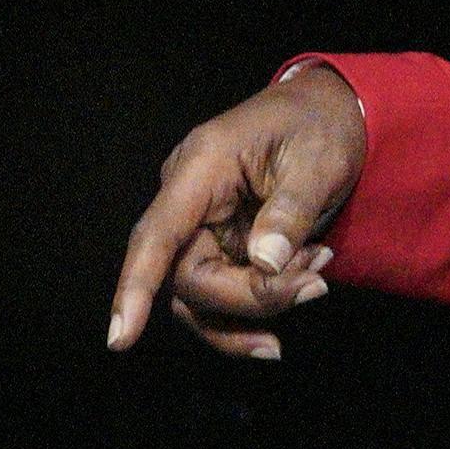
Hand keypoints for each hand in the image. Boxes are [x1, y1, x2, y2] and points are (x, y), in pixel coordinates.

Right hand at [108, 63, 365, 361]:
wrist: (329, 110)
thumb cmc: (319, 126)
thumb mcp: (318, 162)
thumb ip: (290, 212)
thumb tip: (265, 263)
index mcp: (202, 167)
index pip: (157, 235)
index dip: (135, 287)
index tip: (120, 338)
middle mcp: (188, 198)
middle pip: (188, 278)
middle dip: (250, 297)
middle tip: (316, 283)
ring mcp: (201, 223)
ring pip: (201, 295)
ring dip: (256, 307)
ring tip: (316, 283)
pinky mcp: (219, 243)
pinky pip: (221, 291)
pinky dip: (257, 302)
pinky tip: (301, 286)